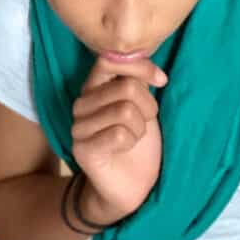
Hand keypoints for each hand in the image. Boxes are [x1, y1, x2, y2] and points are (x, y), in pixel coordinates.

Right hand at [71, 56, 165, 222]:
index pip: (108, 60)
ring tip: (134, 137)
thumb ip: (137, 80)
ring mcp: (79, 128)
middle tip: (145, 122)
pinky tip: (124, 150)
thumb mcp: (142, 105)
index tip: (161, 82)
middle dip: (148, 106)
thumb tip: (143, 55)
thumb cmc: (139, 143)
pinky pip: (119, 134)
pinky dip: (131, 142)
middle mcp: (81, 105)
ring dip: (140, 127)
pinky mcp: (83, 149)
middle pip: (126, 87)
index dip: (140, 66)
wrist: (132, 185)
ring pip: (125, 110)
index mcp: (94, 89)